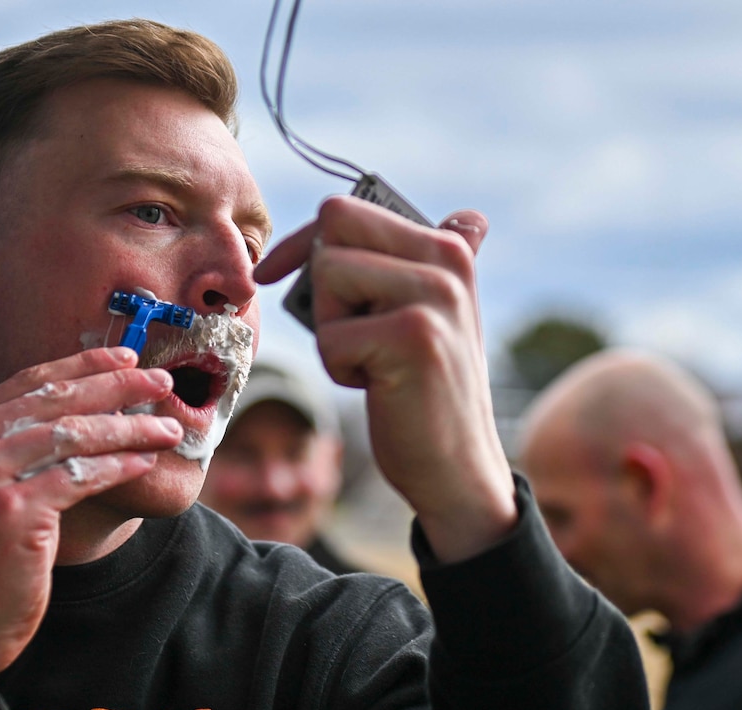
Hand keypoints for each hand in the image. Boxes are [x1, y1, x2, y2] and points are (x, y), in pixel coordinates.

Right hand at [0, 347, 182, 680]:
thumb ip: (18, 442)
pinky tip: (145, 463)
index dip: (83, 365)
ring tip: (167, 427)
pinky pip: (81, 476)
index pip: (29, 382)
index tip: (125, 357)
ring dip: (129, 428)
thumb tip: (91, 400)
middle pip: (56, 400)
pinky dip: (119, 466)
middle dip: (116, 386)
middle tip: (161, 380)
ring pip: (74, 435)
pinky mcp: (11, 511)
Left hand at [255, 196, 515, 562]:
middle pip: (333, 226)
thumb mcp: (436, 316)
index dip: (299, 242)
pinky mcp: (413, 336)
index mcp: (449, 247)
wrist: (456, 466)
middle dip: (320, 282)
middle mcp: (449, 260)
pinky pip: (331, 334)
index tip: (272, 274)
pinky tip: (378, 385)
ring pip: (330, 274)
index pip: (346, 210)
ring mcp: (434, 296)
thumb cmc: (427, 390)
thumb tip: (469, 217)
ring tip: (371, 359)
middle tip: (350, 329)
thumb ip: (433, 265)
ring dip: (331, 328)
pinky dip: (339, 367)